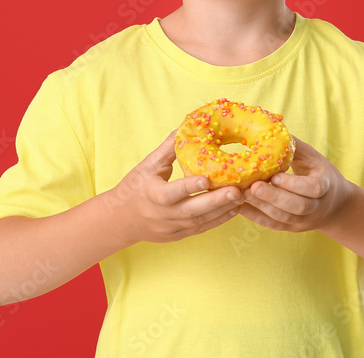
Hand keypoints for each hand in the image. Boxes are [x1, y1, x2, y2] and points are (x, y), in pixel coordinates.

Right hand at [108, 131, 244, 243]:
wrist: (121, 220)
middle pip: (193, 210)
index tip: (207, 179)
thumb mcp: (147, 166)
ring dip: (223, 210)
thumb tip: (185, 128)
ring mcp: (172, 227)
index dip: (189, 187)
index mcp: (153, 195)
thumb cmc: (134, 188)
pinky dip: (218, 220)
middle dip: (216, 201)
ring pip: (201, 221)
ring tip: (243, 198)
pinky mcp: (179, 235)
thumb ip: (168, 150)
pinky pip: (202, 228)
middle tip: (238, 191)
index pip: (173, 192)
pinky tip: (234, 210)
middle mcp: (163, 214)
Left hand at [239, 137, 353, 232]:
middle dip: (274, 197)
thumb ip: (294, 146)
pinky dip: (255, 217)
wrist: (335, 206)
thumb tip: (271, 125)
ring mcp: (304, 221)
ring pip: (283, 218)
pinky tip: (239, 207)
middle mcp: (317, 207)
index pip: (313, 188)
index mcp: (325, 185)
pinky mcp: (292, 228)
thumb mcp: (313, 158)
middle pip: (297, 206)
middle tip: (253, 186)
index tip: (275, 176)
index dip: (294, 184)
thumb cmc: (320, 173)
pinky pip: (273, 225)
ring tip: (242, 194)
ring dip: (262, 207)